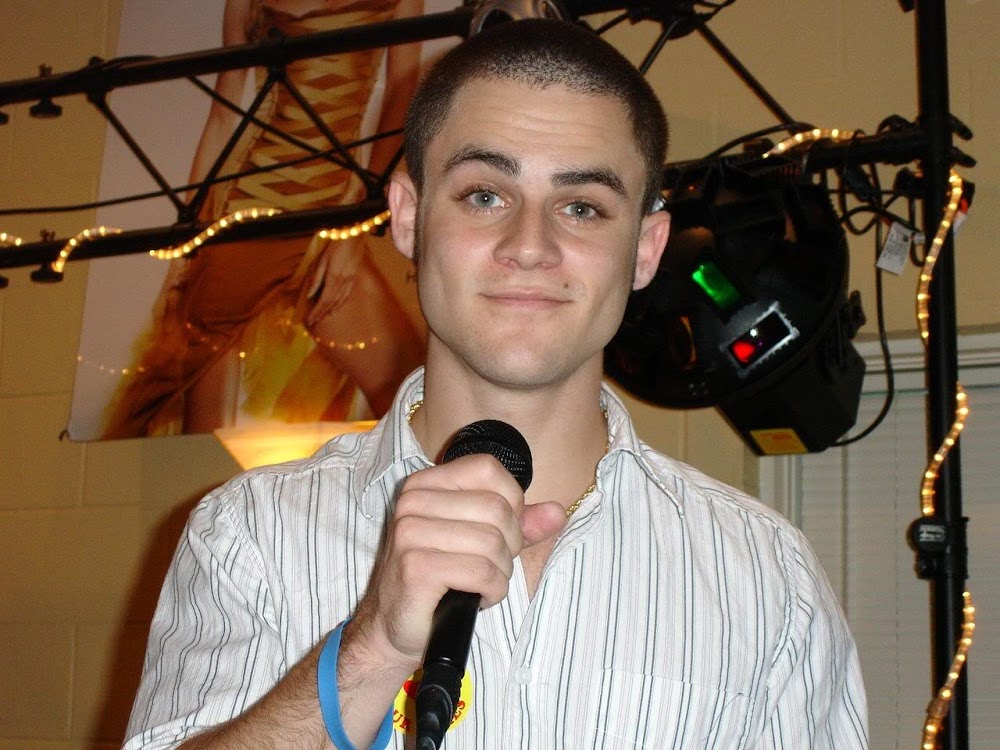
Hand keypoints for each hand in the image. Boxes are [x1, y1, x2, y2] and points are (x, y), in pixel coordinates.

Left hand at [304, 237, 365, 326]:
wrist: (354, 233)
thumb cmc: (335, 243)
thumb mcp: (322, 259)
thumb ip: (316, 278)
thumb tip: (309, 295)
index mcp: (334, 278)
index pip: (324, 301)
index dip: (317, 312)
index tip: (310, 320)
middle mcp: (344, 282)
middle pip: (332, 303)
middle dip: (322, 314)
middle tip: (314, 322)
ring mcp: (351, 280)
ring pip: (340, 300)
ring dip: (332, 310)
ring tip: (324, 317)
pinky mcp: (354, 276)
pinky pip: (347, 294)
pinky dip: (341, 303)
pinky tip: (337, 305)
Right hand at [347, 455, 566, 669]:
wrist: (392, 628)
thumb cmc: (437, 581)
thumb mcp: (479, 542)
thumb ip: (518, 524)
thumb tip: (557, 512)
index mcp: (426, 484)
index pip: (489, 469)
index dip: (512, 502)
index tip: (502, 532)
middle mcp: (412, 501)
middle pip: (497, 509)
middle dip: (509, 546)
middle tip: (490, 567)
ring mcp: (410, 532)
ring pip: (493, 543)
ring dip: (500, 573)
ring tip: (480, 584)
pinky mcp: (415, 567)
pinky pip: (482, 572)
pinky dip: (492, 591)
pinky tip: (475, 598)